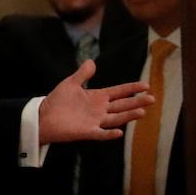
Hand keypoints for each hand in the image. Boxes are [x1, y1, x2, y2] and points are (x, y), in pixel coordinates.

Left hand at [37, 60, 152, 143]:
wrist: (43, 116)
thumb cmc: (57, 100)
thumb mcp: (70, 83)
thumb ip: (82, 74)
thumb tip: (91, 61)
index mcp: (97, 97)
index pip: (119, 92)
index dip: (132, 88)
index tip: (146, 85)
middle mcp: (100, 109)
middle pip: (122, 105)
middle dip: (136, 101)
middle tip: (152, 98)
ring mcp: (95, 121)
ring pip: (116, 118)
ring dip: (128, 115)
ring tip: (142, 111)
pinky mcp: (87, 132)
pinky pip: (101, 133)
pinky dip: (109, 133)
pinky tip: (119, 132)